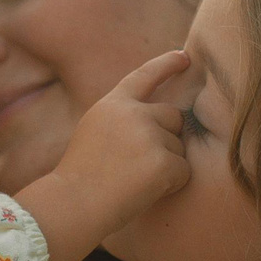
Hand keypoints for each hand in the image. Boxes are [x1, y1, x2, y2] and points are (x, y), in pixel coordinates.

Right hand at [15, 51, 188, 260]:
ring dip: (165, 165)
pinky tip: (144, 191)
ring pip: (179, 147)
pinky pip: (184, 171)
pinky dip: (171, 185)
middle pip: (173, 116)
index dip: (166, 64)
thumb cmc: (81, 178)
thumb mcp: (94, 132)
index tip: (185, 56)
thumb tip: (164, 118)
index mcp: (113, 105)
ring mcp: (150, 135)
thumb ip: (123, 119)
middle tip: (137, 164)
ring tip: (132, 180)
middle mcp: (134, 113)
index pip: (144, 76)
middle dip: (167, 137)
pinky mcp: (164, 161)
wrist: (74, 203)